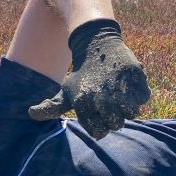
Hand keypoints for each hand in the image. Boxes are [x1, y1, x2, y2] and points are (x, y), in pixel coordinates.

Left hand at [28, 19, 150, 138]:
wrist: (96, 44)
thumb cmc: (81, 74)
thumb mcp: (65, 90)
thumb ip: (51, 108)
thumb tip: (30, 114)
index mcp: (83, 104)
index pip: (98, 132)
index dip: (99, 125)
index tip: (97, 113)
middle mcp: (102, 98)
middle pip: (116, 125)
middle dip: (113, 116)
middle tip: (107, 100)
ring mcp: (121, 88)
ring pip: (131, 113)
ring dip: (127, 105)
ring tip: (118, 92)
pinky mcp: (136, 76)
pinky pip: (144, 97)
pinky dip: (139, 93)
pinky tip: (127, 84)